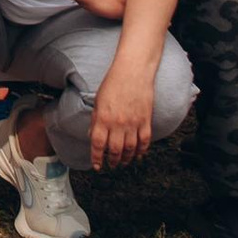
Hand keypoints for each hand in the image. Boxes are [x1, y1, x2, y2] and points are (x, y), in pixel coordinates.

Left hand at [90, 53, 157, 169]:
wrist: (133, 71)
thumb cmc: (113, 83)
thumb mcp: (98, 100)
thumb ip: (96, 119)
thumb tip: (92, 135)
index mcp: (103, 118)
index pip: (98, 144)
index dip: (96, 157)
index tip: (96, 165)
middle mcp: (118, 123)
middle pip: (115, 150)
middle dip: (112, 161)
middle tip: (111, 165)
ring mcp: (133, 123)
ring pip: (130, 149)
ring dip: (126, 159)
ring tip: (123, 162)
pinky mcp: (146, 121)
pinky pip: (145, 142)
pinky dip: (142, 151)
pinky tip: (139, 155)